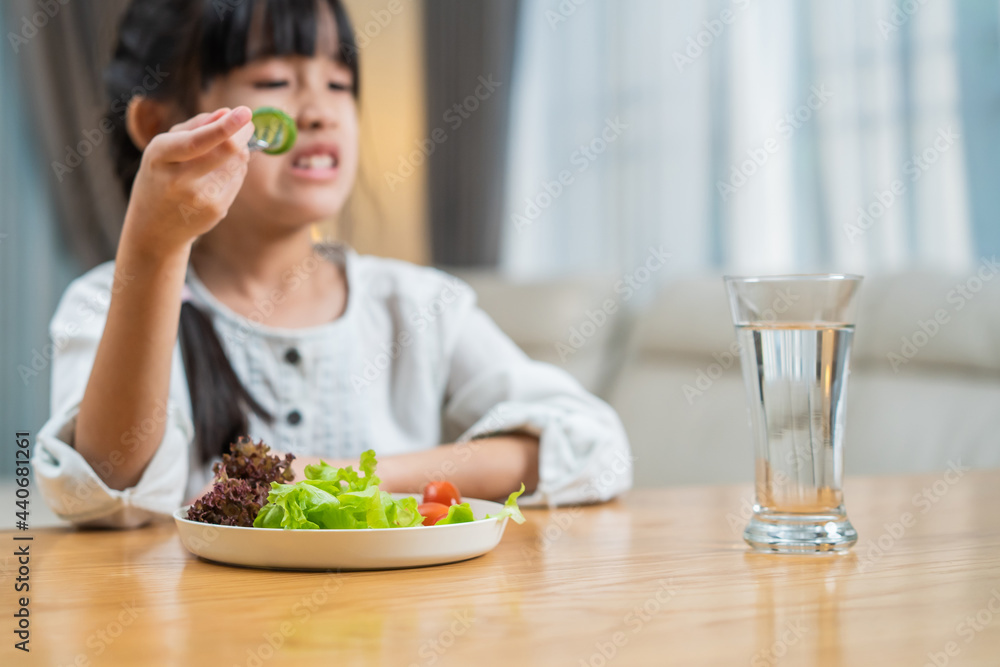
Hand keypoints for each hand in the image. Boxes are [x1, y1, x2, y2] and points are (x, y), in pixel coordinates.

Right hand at [121, 107, 254, 257]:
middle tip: (247, 124)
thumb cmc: (162, 175)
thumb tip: (227, 113)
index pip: (198, 141)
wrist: (155, 226)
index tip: (244, 112)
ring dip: (238, 152)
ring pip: (237, 163)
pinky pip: (238, 179)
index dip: (225, 127)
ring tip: (220, 155)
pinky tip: (218, 175)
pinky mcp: (216, 210)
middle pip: (226, 151)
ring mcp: (199, 198)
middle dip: (242, 133)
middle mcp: (178, 179)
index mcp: (159, 156)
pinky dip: (235, 170)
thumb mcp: (166, 147)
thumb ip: (195, 127)